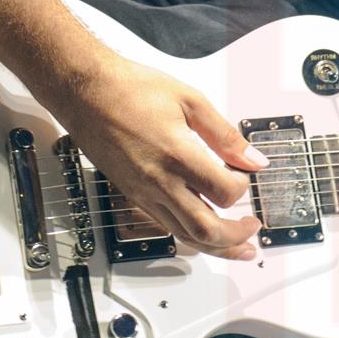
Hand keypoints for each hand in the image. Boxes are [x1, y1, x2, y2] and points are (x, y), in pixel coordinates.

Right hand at [46, 53, 267, 260]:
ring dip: (214, 247)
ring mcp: (142, 193)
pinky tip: (201, 230)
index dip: (244, 186)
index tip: (247, 173)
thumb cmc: (129, 90)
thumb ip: (224, 134)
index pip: (223, 192)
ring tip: (236, 247)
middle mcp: (158, 182)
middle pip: (204, 229)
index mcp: (177, 155)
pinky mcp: (132, 195)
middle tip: (252, 230)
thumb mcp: (190, 100)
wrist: (86, 92)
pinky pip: (165, 226)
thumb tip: (252, 158)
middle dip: (235, 238)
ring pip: (183, 236)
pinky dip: (188, 235)